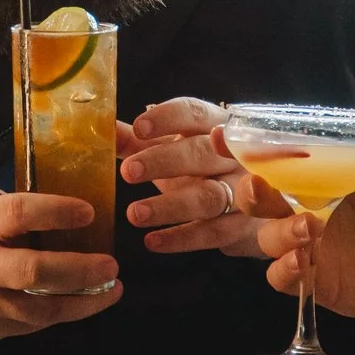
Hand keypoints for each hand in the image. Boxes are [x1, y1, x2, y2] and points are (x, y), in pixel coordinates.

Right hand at [0, 193, 121, 342]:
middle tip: (111, 264)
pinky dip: (69, 312)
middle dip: (78, 269)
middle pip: (32, 270)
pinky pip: (38, 322)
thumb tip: (72, 209)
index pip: (16, 215)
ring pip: (41, 306)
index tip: (88, 212)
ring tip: (113, 287)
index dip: (54, 212)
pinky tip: (92, 301)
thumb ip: (14, 216)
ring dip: (84, 299)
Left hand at [118, 98, 266, 257]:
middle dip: (164, 162)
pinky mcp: (244, 225)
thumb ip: (137, 140)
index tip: (140, 128)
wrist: (254, 202)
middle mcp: (234, 154)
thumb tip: (100, 127)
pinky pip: (214, 232)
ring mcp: (245, 190)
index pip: (194, 113)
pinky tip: (152, 241)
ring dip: (171, 206)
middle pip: (202, 153)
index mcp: (214, 124)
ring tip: (134, 214)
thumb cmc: (200, 167)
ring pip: (210, 196)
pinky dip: (182, 238)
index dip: (168, 118)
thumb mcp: (171, 148)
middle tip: (128, 172)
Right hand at [252, 130, 354, 322]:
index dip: (240, 148)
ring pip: (265, 237)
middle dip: (249, 192)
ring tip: (309, 228)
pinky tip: (302, 262)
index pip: (269, 159)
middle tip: (261, 186)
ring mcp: (299, 244)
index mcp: (312, 177)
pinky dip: (284, 269)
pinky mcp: (308, 277)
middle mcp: (296, 207)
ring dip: (279, 231)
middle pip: (253, 198)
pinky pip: (279, 276)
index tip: (221, 135)